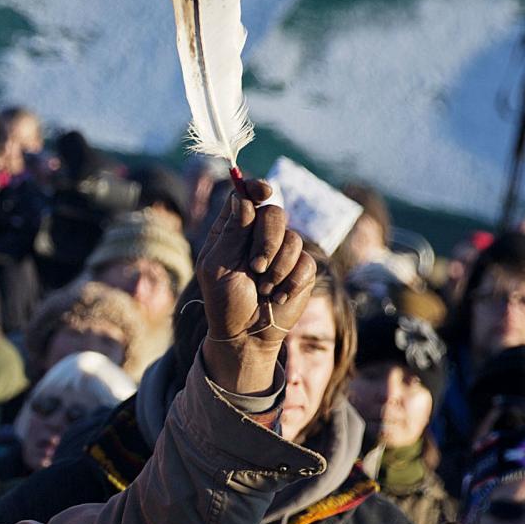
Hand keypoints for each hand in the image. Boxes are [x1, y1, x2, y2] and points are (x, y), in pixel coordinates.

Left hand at [196, 175, 317, 395]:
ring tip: (264, 289)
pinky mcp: (302, 270)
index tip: (264, 191)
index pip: (247, 195)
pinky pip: (306, 263)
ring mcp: (283, 251)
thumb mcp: (218, 267)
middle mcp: (259, 235)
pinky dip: (291, 283)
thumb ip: (231, 232)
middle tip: (255, 268)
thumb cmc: (225, 302)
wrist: (246, 335)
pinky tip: (279, 298)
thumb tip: (242, 196)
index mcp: (234, 229)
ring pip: (293, 239)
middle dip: (267, 241)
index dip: (256, 188)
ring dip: (277, 269)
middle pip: (274, 214)